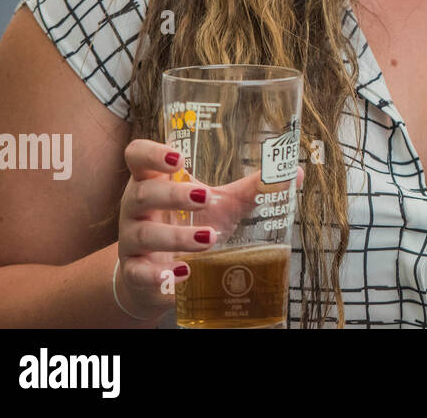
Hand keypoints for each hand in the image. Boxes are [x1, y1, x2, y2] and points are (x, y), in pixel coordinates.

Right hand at [115, 139, 303, 321]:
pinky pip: (139, 273)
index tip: (178, 157)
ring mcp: (132, 241)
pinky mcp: (134, 272)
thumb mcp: (220, 205)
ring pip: (143, 234)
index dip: (151, 153)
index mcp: (153, 181)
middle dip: (173, 195)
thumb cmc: (189, 225)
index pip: (137, 156)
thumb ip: (251, 189)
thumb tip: (295, 172)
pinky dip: (161, 274)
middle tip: (206, 197)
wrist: (160, 273)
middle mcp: (136, 208)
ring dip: (176, 237)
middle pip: (142, 194)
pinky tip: (183, 274)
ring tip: (208, 238)